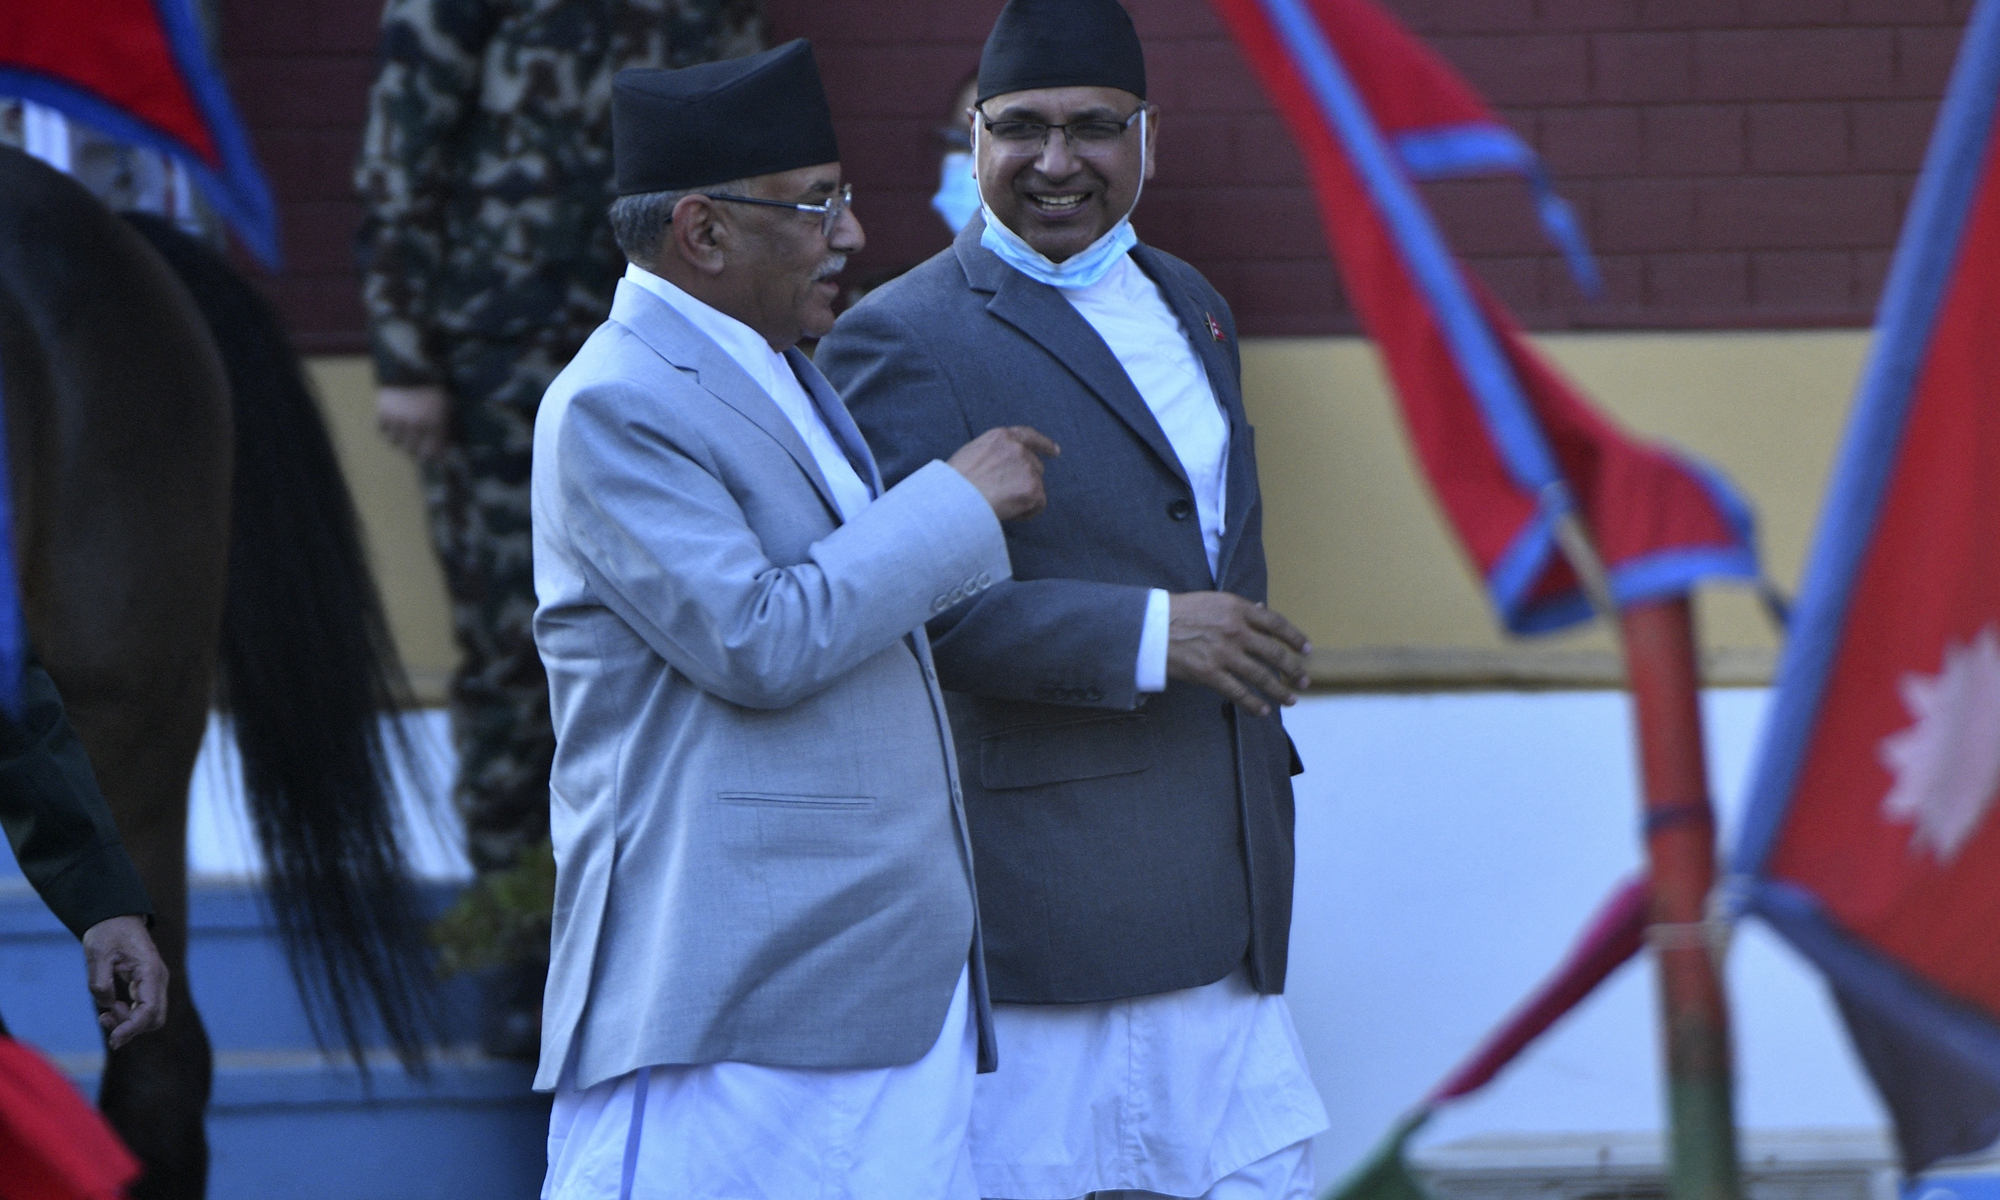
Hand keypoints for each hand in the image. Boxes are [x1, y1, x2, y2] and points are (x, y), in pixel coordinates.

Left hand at [81, 915, 168, 1049]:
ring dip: (129, 1023)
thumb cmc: (108, 932)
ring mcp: (155, 982)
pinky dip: (130, 1015)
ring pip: (151, 1016)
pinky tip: (111, 1008)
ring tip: (104, 1015)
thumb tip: (106, 1004)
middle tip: (104, 1019)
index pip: (149, 1010)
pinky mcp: (148, 984)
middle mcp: (158, 978)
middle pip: (155, 1018)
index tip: (112, 1040)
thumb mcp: (97, 953)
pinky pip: (145, 1008)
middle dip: (131, 1027)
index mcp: (150, 970)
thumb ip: (100, 981)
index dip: (131, 1028)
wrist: (116, 917)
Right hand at [377, 385, 449, 462]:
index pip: (429, 455)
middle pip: (410, 451)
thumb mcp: (446, 412)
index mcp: (434, 425)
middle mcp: (415, 425)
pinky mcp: (383, 412)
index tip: (428, 455)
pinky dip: (387, 427)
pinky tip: (394, 419)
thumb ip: (443, 434)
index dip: (428, 457)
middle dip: (414, 447)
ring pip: (394, 442)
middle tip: (416, 440)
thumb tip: (440, 457)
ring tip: (404, 427)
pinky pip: (382, 430)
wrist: (414, 368)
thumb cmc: (434, 392)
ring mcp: (398, 419)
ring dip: (399, 437)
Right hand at [946, 426, 1059, 520]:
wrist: (954, 501)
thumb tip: (1004, 467)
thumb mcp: (972, 454)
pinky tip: (1006, 511)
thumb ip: (994, 454)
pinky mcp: (1034, 490)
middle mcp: (1019, 449)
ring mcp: (1028, 469)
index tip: (1055, 452)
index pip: (1029, 436)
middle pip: (1035, 467)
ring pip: (1036, 487)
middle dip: (1025, 480)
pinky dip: (1026, 511)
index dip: (1044, 444)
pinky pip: (1038, 505)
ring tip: (997, 503)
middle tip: (1004, 495)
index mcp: (1002, 437)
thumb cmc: (955, 484)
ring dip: (1022, 497)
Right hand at [1166, 593, 1312, 716]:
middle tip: (1303, 680)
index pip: (1276, 623)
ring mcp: (1224, 653)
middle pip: (1274, 653)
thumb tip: (1262, 608)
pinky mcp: (1210, 673)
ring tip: (1290, 699)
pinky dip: (1253, 704)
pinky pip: (1238, 692)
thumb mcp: (1213, 601)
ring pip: (1261, 676)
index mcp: (1237, 609)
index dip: (1294, 637)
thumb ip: (1240, 608)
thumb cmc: (1180, 612)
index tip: (1306, 649)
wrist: (1150, 626)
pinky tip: (1262, 710)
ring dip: (1279, 690)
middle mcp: (1236, 630)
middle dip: (1293, 669)